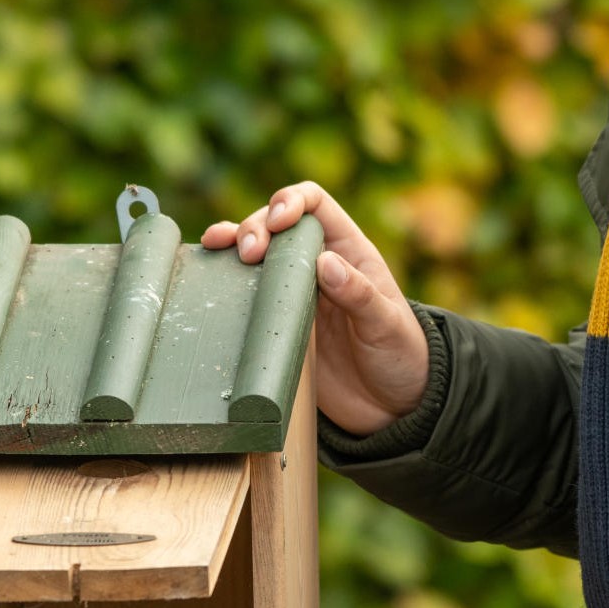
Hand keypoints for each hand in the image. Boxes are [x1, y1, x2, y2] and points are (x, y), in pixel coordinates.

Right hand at [202, 182, 429, 435]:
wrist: (388, 406)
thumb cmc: (399, 358)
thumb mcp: (386, 326)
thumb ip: (359, 294)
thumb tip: (324, 263)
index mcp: (348, 251)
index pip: (314, 204)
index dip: (291, 201)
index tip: (278, 222)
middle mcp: (314, 265)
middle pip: (275, 224)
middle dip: (254, 226)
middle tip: (247, 253)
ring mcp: (291, 294)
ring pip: (254, 253)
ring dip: (231, 242)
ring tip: (216, 247)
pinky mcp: (274, 323)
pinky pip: (245, 293)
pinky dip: (224, 278)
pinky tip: (208, 274)